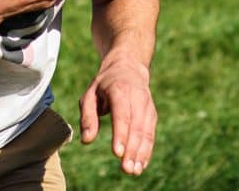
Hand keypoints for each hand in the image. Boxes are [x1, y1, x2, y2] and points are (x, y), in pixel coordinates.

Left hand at [79, 56, 155, 175]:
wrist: (128, 68)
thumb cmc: (104, 85)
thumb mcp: (89, 95)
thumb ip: (87, 117)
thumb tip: (86, 140)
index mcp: (120, 89)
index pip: (122, 114)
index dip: (121, 134)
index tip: (118, 153)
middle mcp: (137, 97)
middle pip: (137, 125)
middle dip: (132, 149)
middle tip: (126, 169)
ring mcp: (147, 106)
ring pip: (146, 131)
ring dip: (141, 153)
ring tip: (134, 171)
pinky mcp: (152, 114)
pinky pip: (151, 134)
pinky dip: (147, 150)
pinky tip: (141, 165)